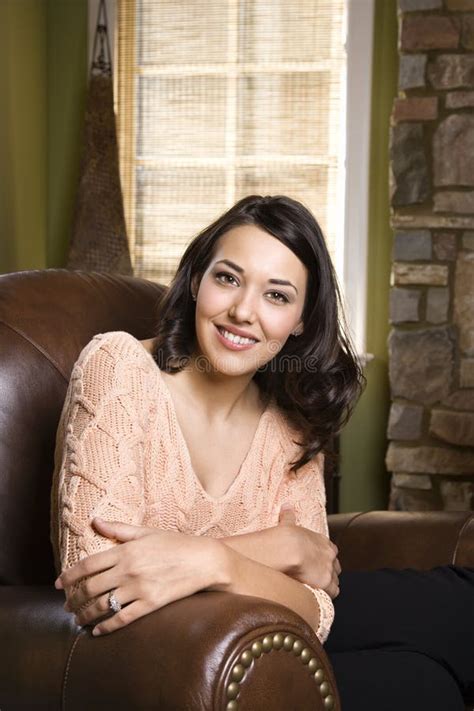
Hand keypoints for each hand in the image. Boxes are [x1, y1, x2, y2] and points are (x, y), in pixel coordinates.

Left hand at [55, 518, 225, 635]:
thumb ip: (119, 529)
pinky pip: (122, 619)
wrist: (204, 560)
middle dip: (74, 599)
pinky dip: (106, 627)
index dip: (70, 576)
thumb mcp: (146, 532)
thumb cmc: (176, 544)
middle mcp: (129, 570)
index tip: (59, 584)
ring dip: (85, 614)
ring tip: (78, 619)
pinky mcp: (151, 604)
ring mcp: (139, 588)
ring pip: (103, 605)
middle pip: (91, 588)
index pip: (88, 565)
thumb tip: (94, 521)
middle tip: (67, 605)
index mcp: (126, 551)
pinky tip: (97, 631)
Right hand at [278, 504, 340, 598]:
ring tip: (316, 589)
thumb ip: (289, 516)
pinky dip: (326, 595)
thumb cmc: (285, 537)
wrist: (286, 550)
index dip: (325, 558)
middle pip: (336, 567)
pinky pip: (332, 592)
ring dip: (328, 586)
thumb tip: (286, 506)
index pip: (331, 551)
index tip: (318, 562)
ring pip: (335, 581)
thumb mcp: (287, 524)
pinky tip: (317, 596)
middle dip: (329, 572)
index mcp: (322, 541)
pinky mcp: (325, 583)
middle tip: (316, 577)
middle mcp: (329, 555)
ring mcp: (329, 569)